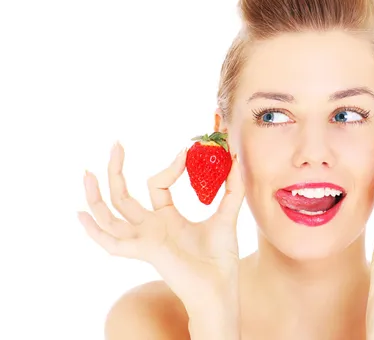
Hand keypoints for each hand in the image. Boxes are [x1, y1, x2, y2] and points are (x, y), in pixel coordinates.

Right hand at [78, 142, 244, 320]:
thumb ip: (232, 188)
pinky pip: (112, 243)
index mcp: (166, 218)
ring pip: (110, 215)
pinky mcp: (144, 251)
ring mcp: (143, 239)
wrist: (220, 286)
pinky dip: (94, 231)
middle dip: (116, 170)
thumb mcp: (228, 214)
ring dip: (96, 195)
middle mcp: (150, 227)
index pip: (157, 184)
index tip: (187, 151)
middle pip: (123, 196)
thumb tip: (234, 157)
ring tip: (87, 172)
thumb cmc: (220, 258)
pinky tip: (81, 214)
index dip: (170, 167)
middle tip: (116, 144)